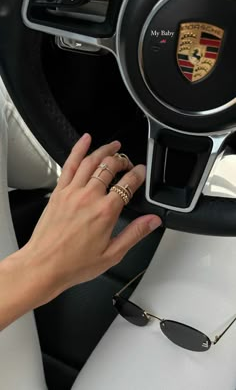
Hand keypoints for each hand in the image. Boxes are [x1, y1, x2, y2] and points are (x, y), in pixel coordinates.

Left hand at [21, 134, 161, 303]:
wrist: (43, 265)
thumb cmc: (74, 263)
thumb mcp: (112, 254)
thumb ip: (135, 233)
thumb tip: (152, 221)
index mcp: (105, 212)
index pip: (128, 183)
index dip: (139, 174)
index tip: (142, 172)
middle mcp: (89, 197)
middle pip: (110, 167)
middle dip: (123, 160)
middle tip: (128, 162)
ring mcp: (72, 192)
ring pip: (92, 161)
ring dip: (105, 150)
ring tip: (114, 146)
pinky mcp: (59, 192)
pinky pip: (69, 164)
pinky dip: (78, 149)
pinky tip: (85, 140)